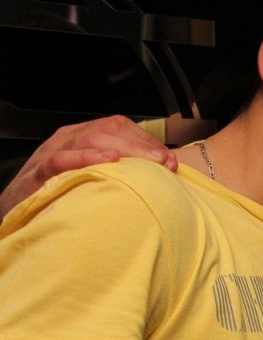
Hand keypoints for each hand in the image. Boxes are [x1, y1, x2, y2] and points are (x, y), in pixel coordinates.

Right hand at [0, 116, 175, 220]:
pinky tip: (109, 161)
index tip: (170, 160)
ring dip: (124, 148)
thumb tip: (159, 174)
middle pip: (109, 130)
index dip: (147, 141)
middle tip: (166, 163)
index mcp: (82, 137)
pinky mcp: (38, 172)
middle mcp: (67, 139)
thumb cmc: (59, 195)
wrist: (15, 212)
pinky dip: (86, 158)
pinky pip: (62, 159)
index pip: (120, 127)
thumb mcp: (91, 176)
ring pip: (89, 138)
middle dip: (142, 145)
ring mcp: (52, 152)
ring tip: (147, 161)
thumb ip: (119, 171)